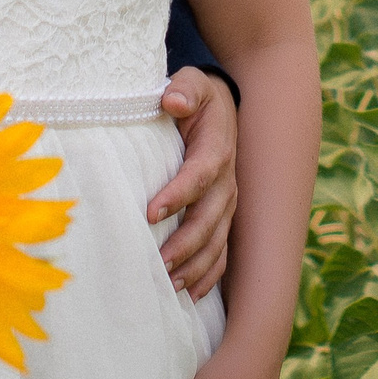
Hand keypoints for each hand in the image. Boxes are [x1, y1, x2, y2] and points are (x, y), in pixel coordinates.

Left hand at [150, 66, 235, 298]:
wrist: (221, 110)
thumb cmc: (197, 98)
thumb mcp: (193, 83)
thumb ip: (184, 89)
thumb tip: (172, 100)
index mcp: (216, 149)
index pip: (199, 175)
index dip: (178, 195)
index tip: (150, 213)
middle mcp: (226, 181)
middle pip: (210, 218)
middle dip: (186, 242)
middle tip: (159, 262)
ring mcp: (227, 203)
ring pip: (218, 241)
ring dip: (196, 265)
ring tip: (170, 284)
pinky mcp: (224, 217)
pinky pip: (223, 252)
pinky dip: (209, 275)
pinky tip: (189, 295)